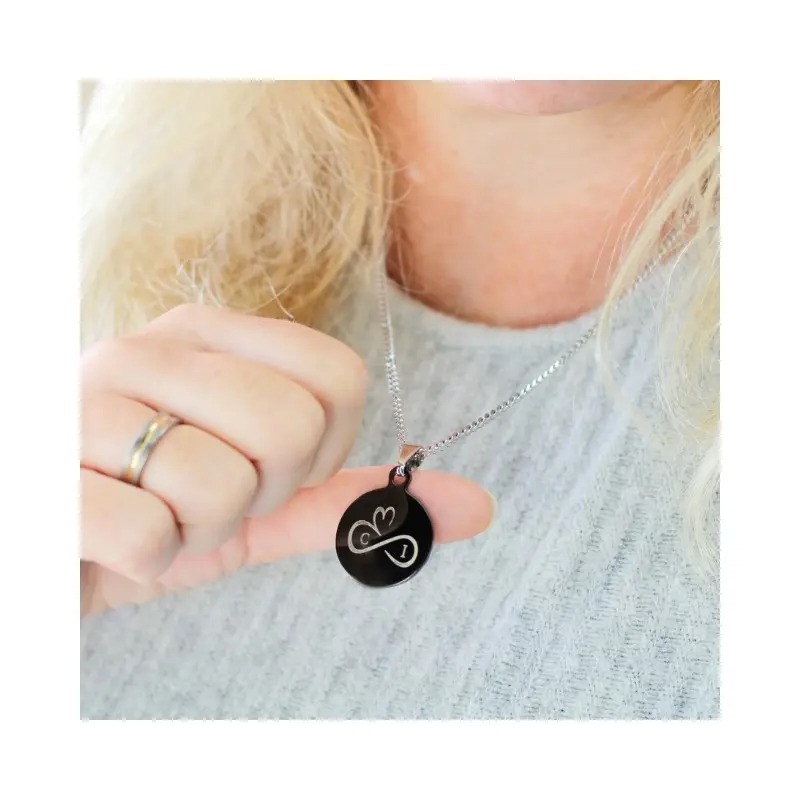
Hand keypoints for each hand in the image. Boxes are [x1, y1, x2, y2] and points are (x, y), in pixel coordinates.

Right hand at [80, 304, 494, 613]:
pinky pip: (151, 533)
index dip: (321, 448)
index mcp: (211, 334)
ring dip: (197, 531)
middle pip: (290, 424)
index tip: (273, 470)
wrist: (54, 546)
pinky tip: (112, 538)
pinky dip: (144, 560)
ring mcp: (89, 399)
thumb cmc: (158, 510)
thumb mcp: (260, 499)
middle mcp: (153, 347)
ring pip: (222, 483)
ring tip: (154, 512)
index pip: (339, 377)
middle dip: (260, 491)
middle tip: (205, 496)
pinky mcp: (48, 470)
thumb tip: (477, 506)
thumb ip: (355, 495)